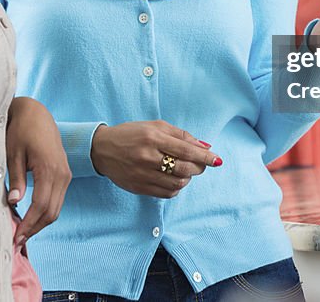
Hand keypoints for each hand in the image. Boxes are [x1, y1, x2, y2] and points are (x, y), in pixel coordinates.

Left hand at [5, 97, 70, 245]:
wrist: (37, 114)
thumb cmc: (22, 130)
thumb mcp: (13, 153)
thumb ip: (16, 178)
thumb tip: (14, 202)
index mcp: (49, 168)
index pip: (41, 205)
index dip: (29, 224)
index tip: (16, 236)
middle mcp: (62, 174)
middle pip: (52, 211)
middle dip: (35, 228)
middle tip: (17, 240)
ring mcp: (66, 174)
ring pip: (56, 208)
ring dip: (41, 223)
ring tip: (23, 232)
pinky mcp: (64, 174)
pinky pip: (57, 199)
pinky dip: (45, 212)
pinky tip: (31, 217)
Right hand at [89, 121, 220, 198]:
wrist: (101, 149)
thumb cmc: (131, 134)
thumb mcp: (155, 126)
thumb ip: (180, 135)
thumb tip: (204, 147)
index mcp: (152, 137)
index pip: (186, 150)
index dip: (205, 157)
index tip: (217, 160)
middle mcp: (147, 156)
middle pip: (184, 168)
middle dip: (199, 168)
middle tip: (201, 165)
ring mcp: (142, 174)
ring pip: (177, 183)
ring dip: (188, 178)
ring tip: (186, 171)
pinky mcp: (139, 187)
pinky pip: (166, 193)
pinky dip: (177, 188)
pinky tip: (175, 179)